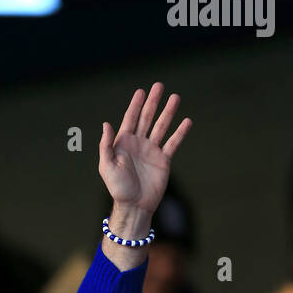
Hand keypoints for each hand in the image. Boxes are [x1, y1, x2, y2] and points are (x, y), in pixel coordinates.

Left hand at [99, 83, 191, 218]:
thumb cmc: (118, 188)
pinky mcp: (163, 160)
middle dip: (153, 102)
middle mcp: (138, 144)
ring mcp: (152, 151)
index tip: (141, 91)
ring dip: (168, 112)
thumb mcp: (106, 166)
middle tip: (159, 86)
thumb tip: (106, 123)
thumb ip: (106, 145)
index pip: (130, 119)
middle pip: (147, 118)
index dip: (136, 105)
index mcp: (124, 143)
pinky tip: (187, 121)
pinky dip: (180, 132)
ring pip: (161, 126)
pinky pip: (173, 143)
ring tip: (175, 97)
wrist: (134, 206)